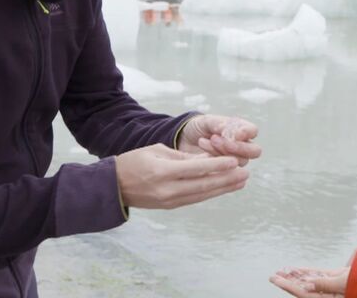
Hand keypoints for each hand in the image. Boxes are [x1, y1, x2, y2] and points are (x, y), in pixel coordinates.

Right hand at [115, 143, 247, 208]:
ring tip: (240, 182)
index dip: (217, 165)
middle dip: (226, 179)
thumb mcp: (156, 151)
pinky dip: (210, 193)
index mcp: (162, 172)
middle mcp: (168, 189)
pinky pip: (194, 199)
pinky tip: (222, 188)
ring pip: (202, 194)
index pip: (196, 168)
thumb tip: (207, 159)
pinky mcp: (170, 206)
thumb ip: (182, 157)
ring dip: (223, 188)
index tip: (234, 161)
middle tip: (244, 173)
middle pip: (203, 185)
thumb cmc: (133, 162)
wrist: (112, 187)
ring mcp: (169, 200)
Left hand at [178, 115, 261, 165]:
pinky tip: (201, 150)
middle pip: (254, 151)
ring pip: (239, 162)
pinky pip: (226, 171)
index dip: (247, 132)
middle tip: (217, 140)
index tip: (236, 133)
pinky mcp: (224, 173)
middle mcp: (241, 146)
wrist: (182, 141)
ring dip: (221, 152)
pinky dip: (213, 161)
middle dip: (238, 147)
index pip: (253, 131)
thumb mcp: (206, 121)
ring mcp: (233, 161)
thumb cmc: (198, 128)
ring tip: (202, 141)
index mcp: (240, 130)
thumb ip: (219, 124)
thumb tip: (231, 131)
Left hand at [270, 267, 347, 296]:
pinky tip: (296, 270)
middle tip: (273, 276)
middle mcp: (325, 294)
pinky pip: (317, 276)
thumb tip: (306, 285)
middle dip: (287, 282)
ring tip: (281, 271)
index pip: (302, 293)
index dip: (288, 286)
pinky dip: (306, 272)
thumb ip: (324, 284)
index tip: (276, 280)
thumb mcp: (342, 283)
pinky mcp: (335, 278)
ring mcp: (330, 287)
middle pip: (302, 288)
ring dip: (294, 276)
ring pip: (308, 281)